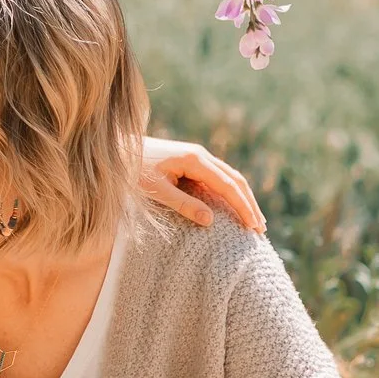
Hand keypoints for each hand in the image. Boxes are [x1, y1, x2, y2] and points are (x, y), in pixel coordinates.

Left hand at [140, 136, 265, 232]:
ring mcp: (197, 157)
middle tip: (260, 228)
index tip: (252, 226)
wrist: (118, 149)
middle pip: (234, 180)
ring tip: (253, 219)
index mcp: (194, 160)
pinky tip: (234, 207)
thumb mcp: (156, 191)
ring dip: (243, 198)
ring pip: (229, 177)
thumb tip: (211, 220)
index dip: (242, 206)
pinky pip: (218, 178)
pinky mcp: (191, 161)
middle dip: (249, 204)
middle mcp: (200, 155)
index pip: (227, 185)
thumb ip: (183, 204)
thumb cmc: (133, 171)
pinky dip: (230, 193)